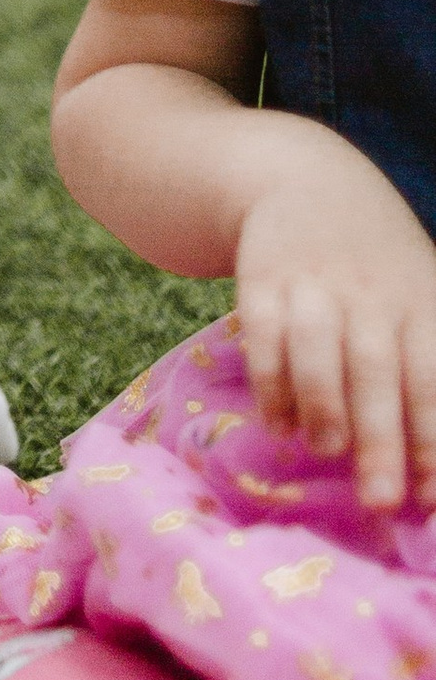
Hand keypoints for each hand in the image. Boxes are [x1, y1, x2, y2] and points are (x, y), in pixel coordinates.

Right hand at [236, 161, 435, 510]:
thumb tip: (435, 469)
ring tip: (324, 452)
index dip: (431, 436)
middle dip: (379, 439)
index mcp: (420, 301)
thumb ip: (430, 367)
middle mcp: (370, 292)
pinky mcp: (262, 276)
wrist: (306, 179)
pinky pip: (263, 333)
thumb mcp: (423, 294)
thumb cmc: (380, 266)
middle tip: (380, 500)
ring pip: (317, 347)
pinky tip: (278, 424)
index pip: (432, 375)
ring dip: (321, 405)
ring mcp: (313, 281)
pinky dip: (270, 383)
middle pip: (376, 369)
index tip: (430, 496)